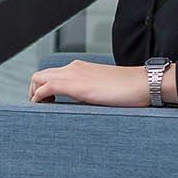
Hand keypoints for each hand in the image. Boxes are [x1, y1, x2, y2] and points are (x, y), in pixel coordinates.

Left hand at [28, 60, 148, 106]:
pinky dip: (39, 97)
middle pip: (40, 74)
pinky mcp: (76, 85)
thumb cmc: (129, 90)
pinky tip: (45, 107)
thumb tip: (83, 107)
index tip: (47, 103)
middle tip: (41, 108)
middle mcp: (74, 68)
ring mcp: (74, 74)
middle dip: (34, 91)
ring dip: (34, 94)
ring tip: (41, 109)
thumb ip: (90, 95)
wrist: (143, 83)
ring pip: (38, 78)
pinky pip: (46, 87)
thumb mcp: (103, 91)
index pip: (52, 74)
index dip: (43, 88)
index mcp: (80, 68)